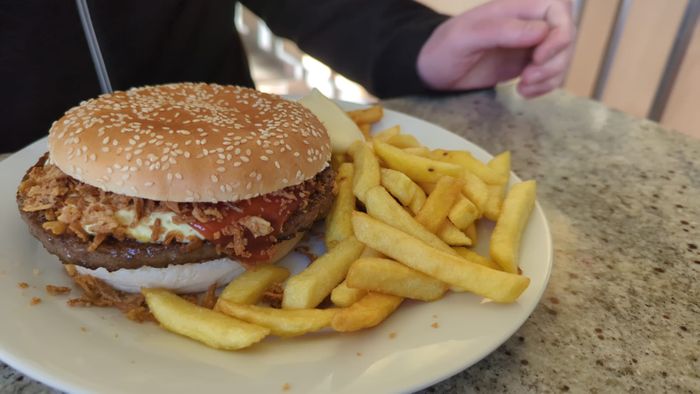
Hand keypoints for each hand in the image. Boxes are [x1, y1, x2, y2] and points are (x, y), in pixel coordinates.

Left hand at [417, 0, 574, 97]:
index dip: (559, 34)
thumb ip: (501, 31)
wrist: (431, 72)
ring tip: (523, 87)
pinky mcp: (525, 64)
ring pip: (560, 57)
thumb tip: (540, 32)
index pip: (558, 9)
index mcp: (516, 7)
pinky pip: (549, 73)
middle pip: (565, 36)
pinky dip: (544, 86)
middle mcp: (526, 23)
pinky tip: (523, 92)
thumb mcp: (465, 38)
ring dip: (550, 77)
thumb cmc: (443, 50)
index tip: (538, 57)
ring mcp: (527, 45)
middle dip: (554, 61)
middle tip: (527, 78)